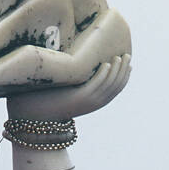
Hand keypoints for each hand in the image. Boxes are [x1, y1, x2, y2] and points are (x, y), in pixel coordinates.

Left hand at [6, 54, 130, 122]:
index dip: (124, 76)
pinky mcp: (81, 98)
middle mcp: (95, 103)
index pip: (116, 89)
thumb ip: (79, 79)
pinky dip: (103, 73)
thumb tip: (83, 63)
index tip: (128, 64)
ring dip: (116, 69)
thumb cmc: (52, 98)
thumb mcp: (71, 88)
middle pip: (116, 86)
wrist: (40, 113)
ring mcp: (89, 101)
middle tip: (127, 55)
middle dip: (123, 71)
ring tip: (119, 56)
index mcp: (95, 101)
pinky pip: (97, 84)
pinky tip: (106, 63)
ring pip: (109, 85)